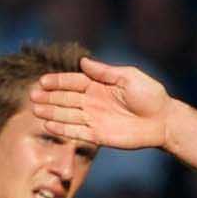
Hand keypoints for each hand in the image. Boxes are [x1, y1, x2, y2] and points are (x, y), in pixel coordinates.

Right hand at [33, 57, 171, 149]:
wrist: (163, 121)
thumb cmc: (150, 95)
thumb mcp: (129, 77)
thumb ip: (106, 72)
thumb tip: (83, 61)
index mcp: (98, 85)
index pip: (73, 82)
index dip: (58, 81)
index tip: (42, 81)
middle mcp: (92, 102)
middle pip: (65, 98)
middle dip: (49, 97)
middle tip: (33, 96)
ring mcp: (94, 119)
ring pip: (67, 115)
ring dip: (51, 113)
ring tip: (36, 110)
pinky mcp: (98, 135)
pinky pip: (76, 132)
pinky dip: (63, 130)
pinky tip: (48, 126)